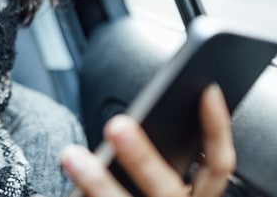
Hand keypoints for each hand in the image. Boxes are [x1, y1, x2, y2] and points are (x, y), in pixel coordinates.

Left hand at [61, 85, 235, 196]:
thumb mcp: (167, 191)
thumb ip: (160, 164)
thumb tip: (130, 124)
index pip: (218, 165)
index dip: (217, 128)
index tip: (207, 90)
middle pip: (167, 189)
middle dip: (142, 158)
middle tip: (118, 127)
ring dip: (97, 182)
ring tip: (71, 156)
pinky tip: (59, 190)